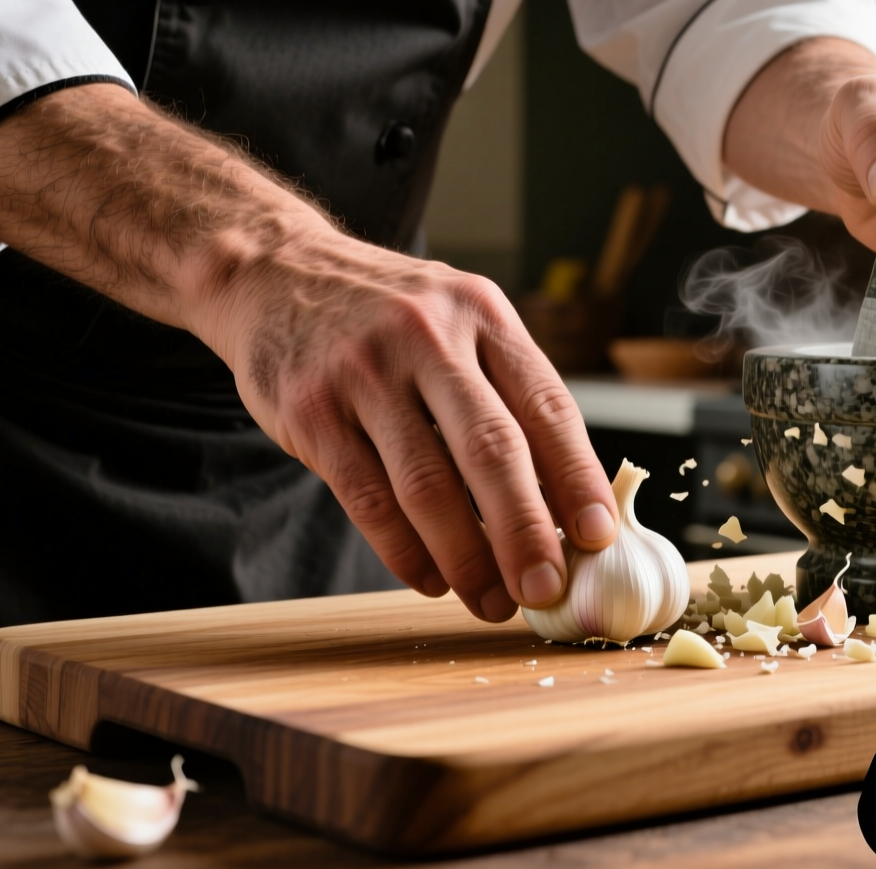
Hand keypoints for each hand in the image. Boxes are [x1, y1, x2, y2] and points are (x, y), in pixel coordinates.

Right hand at [210, 237, 618, 621]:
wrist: (277, 273)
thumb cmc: (393, 317)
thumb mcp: (461, 321)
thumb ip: (510, 393)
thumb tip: (567, 501)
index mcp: (483, 316)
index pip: (548, 406)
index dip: (578, 478)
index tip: (598, 537)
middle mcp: (428, 338)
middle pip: (492, 450)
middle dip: (525, 531)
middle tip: (546, 589)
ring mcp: (364, 373)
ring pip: (426, 486)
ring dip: (466, 558)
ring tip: (491, 601)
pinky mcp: (311, 411)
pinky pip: (367, 499)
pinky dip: (404, 551)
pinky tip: (430, 579)